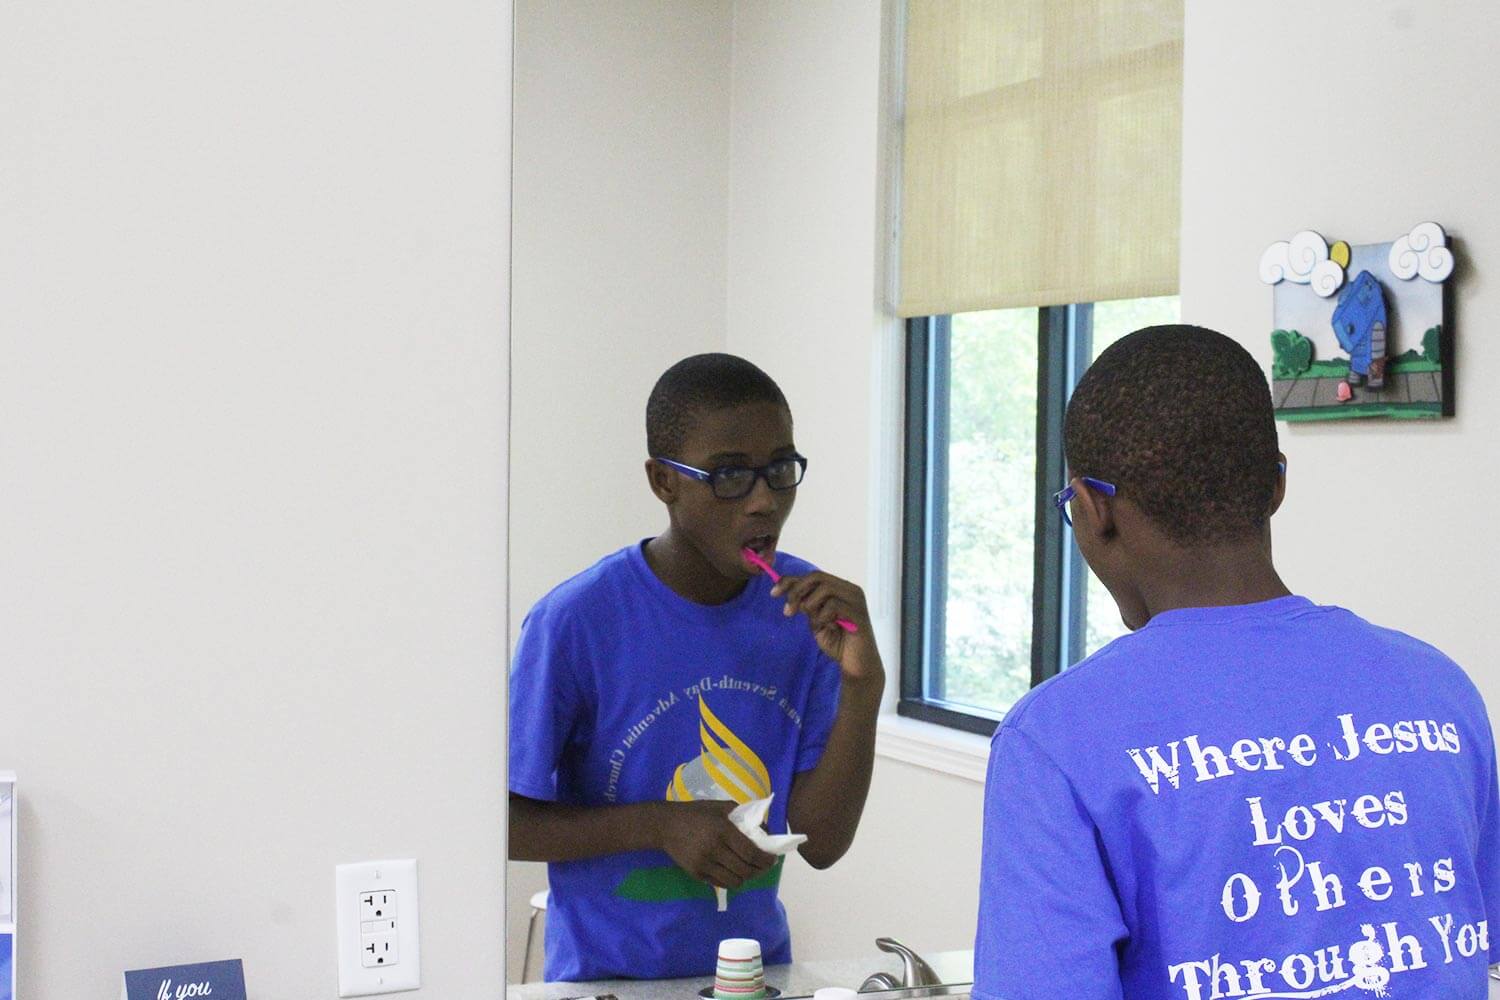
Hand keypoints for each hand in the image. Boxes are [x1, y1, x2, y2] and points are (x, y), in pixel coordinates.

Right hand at [653, 800, 776, 888]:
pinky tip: (735, 872)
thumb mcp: (721, 807)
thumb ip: (743, 816)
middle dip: (760, 870)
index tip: (773, 859)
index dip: (765, 859)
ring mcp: (704, 864)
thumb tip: (764, 828)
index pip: (751, 852)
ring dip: (747, 877)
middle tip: (765, 865)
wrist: (665, 825)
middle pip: (745, 870)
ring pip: (735, 881)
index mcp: (722, 830)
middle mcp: (714, 849)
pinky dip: (732, 880)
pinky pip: (721, 883)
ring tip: (750, 870)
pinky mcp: (696, 874)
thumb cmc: (696, 813)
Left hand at [771, 571, 882, 685]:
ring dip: (811, 605)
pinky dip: (823, 617)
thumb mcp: (816, 621)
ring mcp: (856, 601)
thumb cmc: (838, 643)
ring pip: (825, 589)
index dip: (790, 581)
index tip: (773, 593)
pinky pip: (834, 606)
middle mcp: (850, 590)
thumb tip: (789, 591)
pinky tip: (828, 628)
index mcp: (840, 589)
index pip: (813, 576)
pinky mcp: (859, 614)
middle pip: (817, 577)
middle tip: (788, 610)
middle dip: (797, 591)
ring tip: (815, 623)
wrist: (857, 666)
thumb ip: (808, 605)